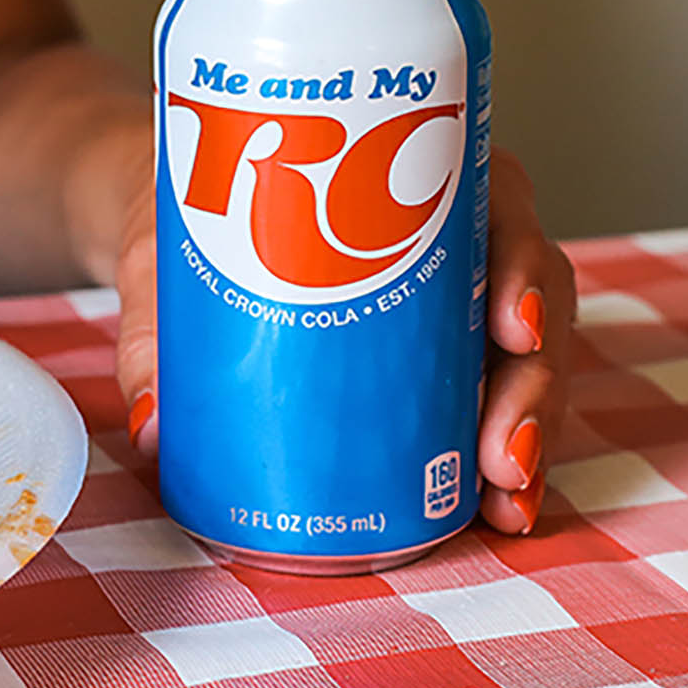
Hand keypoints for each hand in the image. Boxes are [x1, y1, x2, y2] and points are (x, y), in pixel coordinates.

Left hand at [112, 147, 574, 535]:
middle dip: (532, 385)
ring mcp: (460, 300)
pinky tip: (499, 511)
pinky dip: (506, 456)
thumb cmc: (193, 217)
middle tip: (504, 456)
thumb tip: (155, 426)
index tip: (512, 326)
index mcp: (413, 175)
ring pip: (527, 359)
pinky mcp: (446, 357)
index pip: (497, 207)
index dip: (522, 267)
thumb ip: (156, 337)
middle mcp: (455, 234)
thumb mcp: (166, 258)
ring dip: (532, 432)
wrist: (183, 228)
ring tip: (505, 500)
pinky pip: (496, 400)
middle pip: (531, 299)